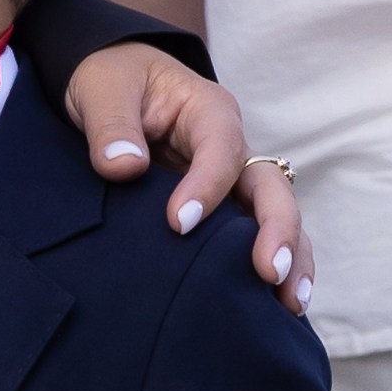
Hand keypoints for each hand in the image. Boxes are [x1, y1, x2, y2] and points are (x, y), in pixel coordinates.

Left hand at [62, 43, 312, 316]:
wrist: (111, 85)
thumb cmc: (111, 81)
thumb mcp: (101, 90)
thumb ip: (110, 126)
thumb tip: (124, 167)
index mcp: (208, 110)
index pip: (222, 149)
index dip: (207, 186)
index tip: (177, 225)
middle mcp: (232, 147)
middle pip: (270, 188)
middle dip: (277, 231)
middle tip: (268, 274)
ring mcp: (233, 181)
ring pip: (276, 219)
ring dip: (290, 259)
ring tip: (288, 306)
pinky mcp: (223, 209)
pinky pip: (254, 237)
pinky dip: (271, 268)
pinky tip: (273, 309)